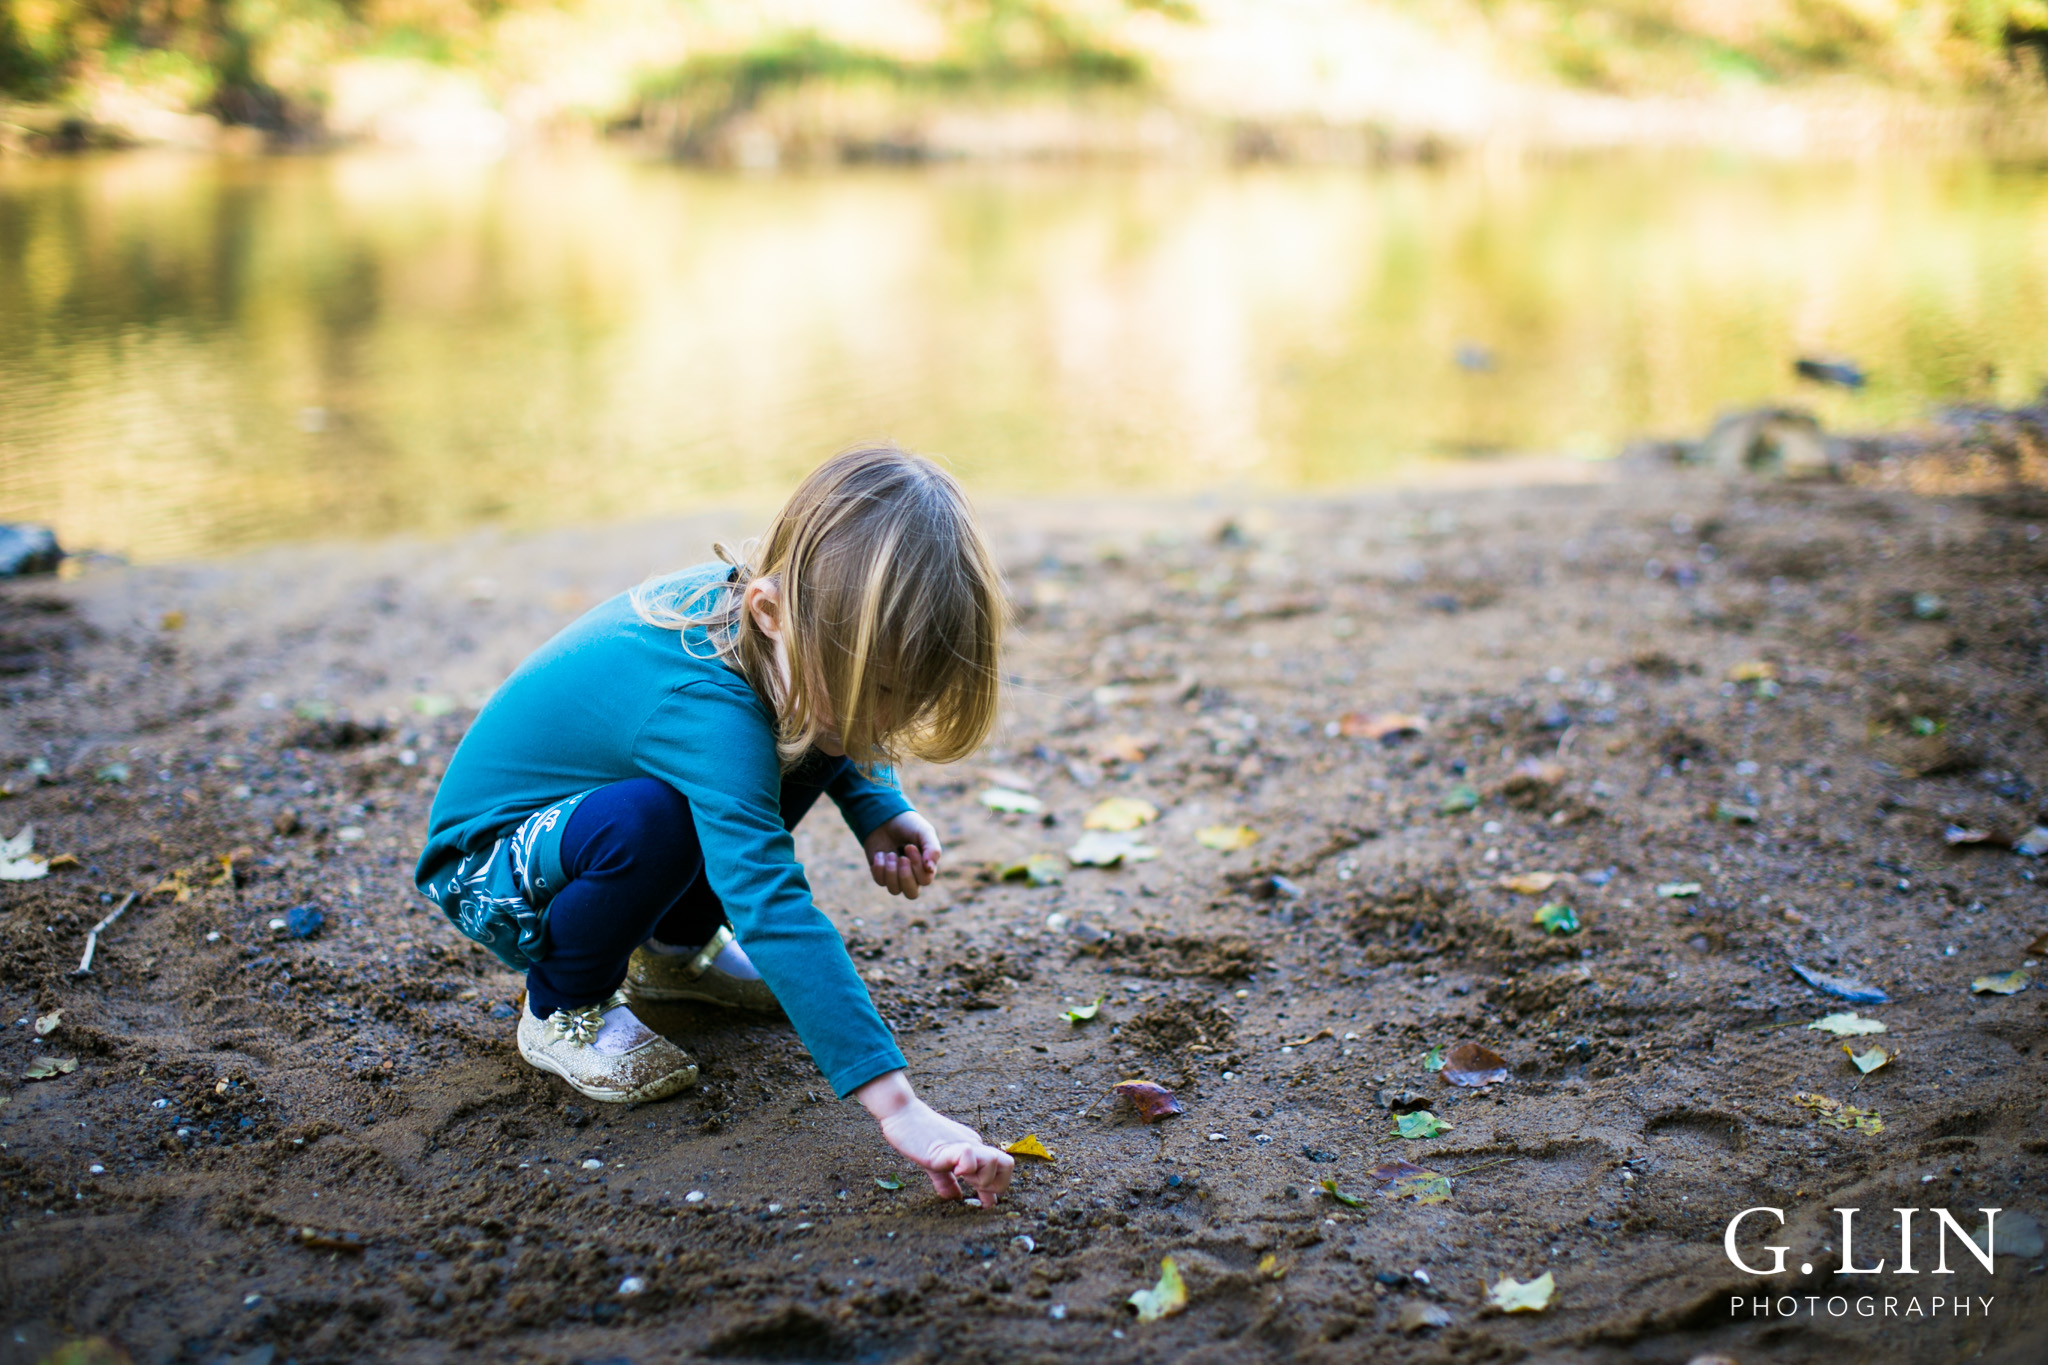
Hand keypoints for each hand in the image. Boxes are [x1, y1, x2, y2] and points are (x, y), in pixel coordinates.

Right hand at [856, 1070, 1013, 1205]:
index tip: (986, 1204)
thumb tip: (956, 1198)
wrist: (902, 1114)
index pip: (1000, 1167)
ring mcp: (962, 1144)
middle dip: (996, 1185)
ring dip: (982, 1178)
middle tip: (974, 1190)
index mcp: (973, 1149)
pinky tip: (951, 1170)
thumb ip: (946, 1181)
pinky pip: (968, 1155)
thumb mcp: (936, 1163)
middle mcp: (973, 1145)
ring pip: (994, 1161)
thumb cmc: (916, 1136)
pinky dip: (965, 1167)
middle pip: (1007, 1164)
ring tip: (961, 1178)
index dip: (997, 1188)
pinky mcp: (947, 1146)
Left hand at [863, 811, 940, 899]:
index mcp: (926, 867)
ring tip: (890, 853)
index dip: (917, 866)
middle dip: (904, 876)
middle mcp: (912, 876)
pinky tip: (880, 854)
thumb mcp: (924, 832)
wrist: (885, 818)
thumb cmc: (908, 825)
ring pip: (894, 890)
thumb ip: (932, 849)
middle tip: (901, 857)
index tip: (909, 846)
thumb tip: (930, 869)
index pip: (925, 880)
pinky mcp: (880, 874)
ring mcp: (895, 876)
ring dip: (891, 870)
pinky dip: (879, 867)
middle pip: (911, 894)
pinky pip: (880, 881)